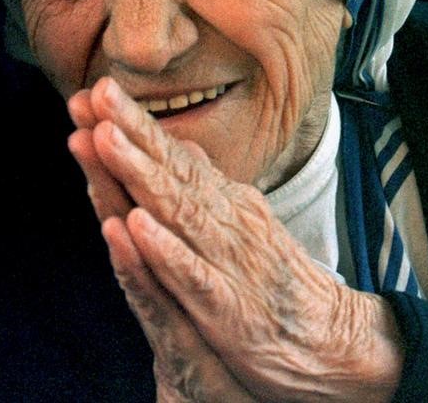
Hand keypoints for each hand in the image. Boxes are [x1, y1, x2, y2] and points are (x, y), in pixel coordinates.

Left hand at [68, 77, 402, 401]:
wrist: (331, 338)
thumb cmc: (278, 277)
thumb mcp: (244, 221)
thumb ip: (207, 186)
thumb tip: (181, 147)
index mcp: (222, 201)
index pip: (172, 155)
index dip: (134, 123)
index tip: (99, 89)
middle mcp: (224, 220)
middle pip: (170, 170)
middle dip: (130, 130)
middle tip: (97, 91)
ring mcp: (228, 260)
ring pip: (178, 210)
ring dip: (139, 173)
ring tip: (104, 138)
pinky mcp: (231, 308)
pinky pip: (194, 276)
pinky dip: (165, 250)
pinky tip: (136, 224)